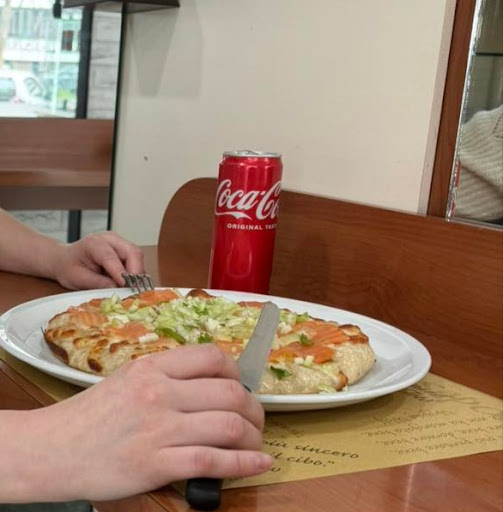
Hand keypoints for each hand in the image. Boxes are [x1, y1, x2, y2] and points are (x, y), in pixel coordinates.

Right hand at [28, 345, 270, 501]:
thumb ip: (169, 376)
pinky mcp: (155, 465)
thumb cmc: (92, 414)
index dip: (237, 372)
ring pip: (228, 425)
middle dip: (254, 408)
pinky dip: (246, 463)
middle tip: (255, 419)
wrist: (52, 449)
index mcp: (153, 366)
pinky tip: (261, 463)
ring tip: (256, 441)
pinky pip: (213, 461)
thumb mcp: (130, 378)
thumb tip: (213, 383)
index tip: (242, 386)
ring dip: (254, 435)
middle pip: (230, 393)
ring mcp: (159, 428)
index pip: (212, 357)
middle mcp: (160, 392)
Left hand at [53, 232, 143, 289]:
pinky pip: (136, 261)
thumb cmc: (69, 267)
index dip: (120, 272)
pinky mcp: (125, 250)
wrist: (66, 259)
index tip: (125, 287)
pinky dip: (135, 274)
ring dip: (137, 274)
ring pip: (137, 257)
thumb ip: (96, 283)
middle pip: (133, 252)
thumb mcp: (77, 278)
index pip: (111, 257)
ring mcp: (120, 243)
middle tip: (133, 289)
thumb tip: (115, 289)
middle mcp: (110, 239)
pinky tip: (128, 283)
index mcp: (94, 243)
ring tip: (129, 288)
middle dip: (136, 272)